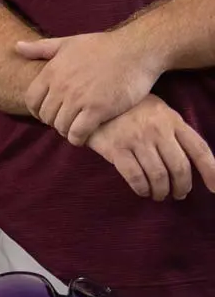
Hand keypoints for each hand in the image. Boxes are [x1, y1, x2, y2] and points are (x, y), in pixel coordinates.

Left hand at [17, 32, 161, 145]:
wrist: (136, 50)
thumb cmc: (103, 46)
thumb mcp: (68, 42)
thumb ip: (41, 48)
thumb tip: (16, 47)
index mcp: (52, 71)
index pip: (31, 100)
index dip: (37, 110)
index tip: (48, 112)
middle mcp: (62, 86)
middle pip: (45, 115)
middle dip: (52, 121)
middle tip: (64, 121)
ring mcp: (79, 98)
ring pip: (60, 126)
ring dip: (65, 131)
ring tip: (74, 129)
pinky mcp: (98, 110)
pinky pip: (78, 132)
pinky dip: (78, 138)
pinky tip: (83, 137)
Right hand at [85, 94, 214, 200]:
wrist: (93, 102)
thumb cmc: (130, 110)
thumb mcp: (158, 111)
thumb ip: (174, 131)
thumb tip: (192, 160)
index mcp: (172, 120)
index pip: (199, 149)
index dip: (211, 171)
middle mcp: (157, 129)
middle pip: (179, 168)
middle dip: (181, 187)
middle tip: (178, 194)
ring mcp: (136, 139)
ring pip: (158, 176)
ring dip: (161, 191)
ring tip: (158, 195)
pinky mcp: (116, 148)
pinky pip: (135, 177)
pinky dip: (142, 189)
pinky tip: (142, 191)